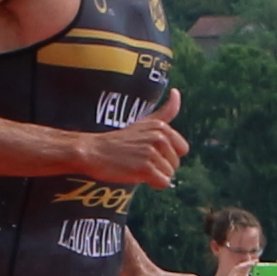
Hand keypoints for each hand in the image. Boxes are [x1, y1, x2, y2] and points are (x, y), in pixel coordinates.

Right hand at [66, 89, 188, 191]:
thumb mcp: (144, 122)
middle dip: (160, 166)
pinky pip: (163, 182)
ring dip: (154, 175)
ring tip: (136, 166)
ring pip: (169, 174)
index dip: (167, 155)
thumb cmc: (119, 140)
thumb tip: (176, 92)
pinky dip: (153, 183)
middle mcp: (159, 137)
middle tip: (139, 159)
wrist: (93, 151)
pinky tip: (138, 175)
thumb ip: (165, 111)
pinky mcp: (146, 167)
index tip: (149, 151)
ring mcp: (152, 152)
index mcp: (161, 127)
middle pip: (176, 163)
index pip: (182, 149)